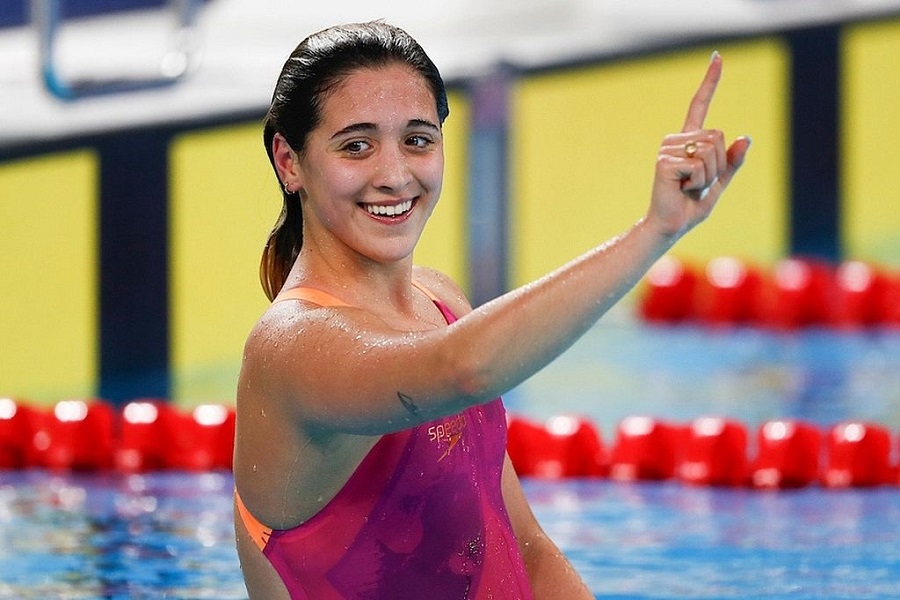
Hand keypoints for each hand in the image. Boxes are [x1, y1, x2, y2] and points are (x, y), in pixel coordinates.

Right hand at [646, 52, 750, 238]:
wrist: (670, 226)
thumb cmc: (691, 206)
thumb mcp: (719, 183)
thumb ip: (732, 162)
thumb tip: (746, 138)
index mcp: (689, 141)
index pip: (699, 105)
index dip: (710, 81)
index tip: (717, 56)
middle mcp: (676, 140)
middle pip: (718, 136)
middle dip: (719, 164)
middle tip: (699, 183)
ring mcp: (668, 149)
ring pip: (711, 151)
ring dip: (709, 175)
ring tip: (690, 187)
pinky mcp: (664, 162)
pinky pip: (698, 166)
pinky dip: (698, 182)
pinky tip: (681, 189)